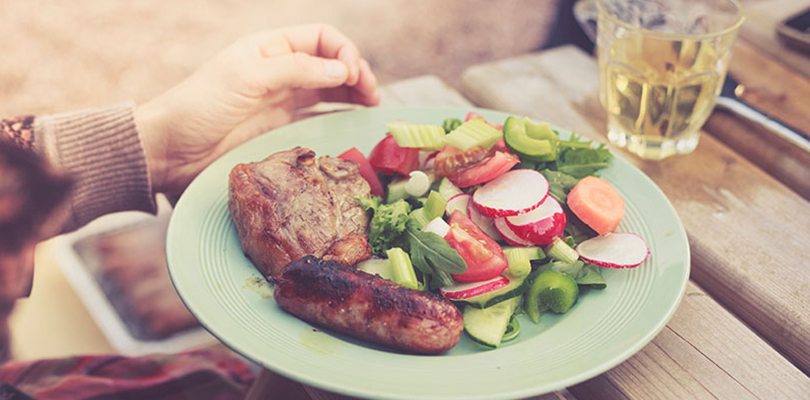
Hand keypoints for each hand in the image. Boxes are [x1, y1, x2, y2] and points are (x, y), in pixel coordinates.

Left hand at [135, 24, 379, 194]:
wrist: (170, 149)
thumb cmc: (200, 105)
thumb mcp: (246, 78)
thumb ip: (295, 70)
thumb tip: (342, 68)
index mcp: (270, 48)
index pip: (321, 37)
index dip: (344, 50)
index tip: (354, 74)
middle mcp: (280, 69)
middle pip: (331, 62)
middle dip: (356, 71)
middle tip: (372, 93)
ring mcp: (282, 99)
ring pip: (330, 88)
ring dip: (353, 92)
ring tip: (372, 104)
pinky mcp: (281, 126)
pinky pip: (319, 115)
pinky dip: (340, 113)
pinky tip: (354, 117)